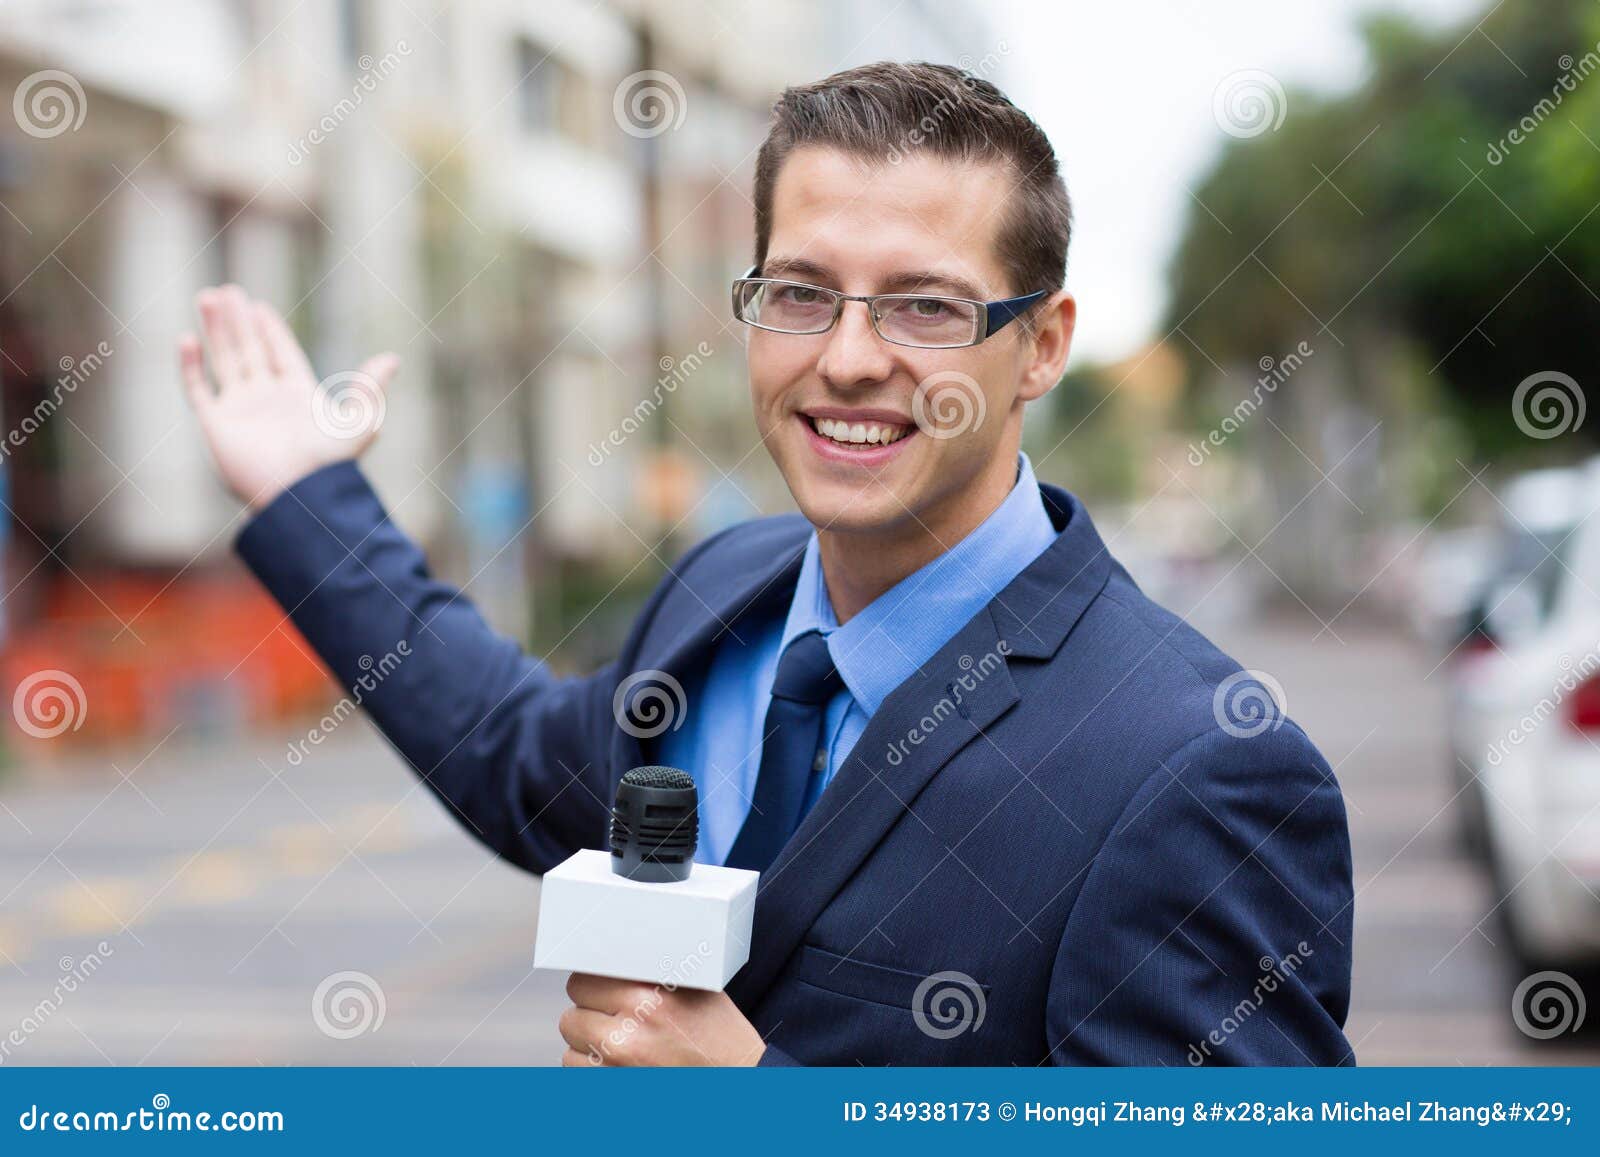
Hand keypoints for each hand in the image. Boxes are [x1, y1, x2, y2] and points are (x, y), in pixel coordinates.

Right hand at [178, 284, 399, 510]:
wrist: (298, 495)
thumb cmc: (331, 463)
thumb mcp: (360, 421)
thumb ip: (371, 388)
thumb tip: (392, 357)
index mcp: (299, 397)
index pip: (281, 354)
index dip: (270, 331)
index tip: (258, 306)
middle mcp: (268, 401)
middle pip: (250, 351)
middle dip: (238, 322)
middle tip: (227, 291)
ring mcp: (240, 411)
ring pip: (224, 361)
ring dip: (216, 330)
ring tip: (208, 296)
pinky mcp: (216, 425)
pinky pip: (198, 389)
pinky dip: (191, 365)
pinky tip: (188, 338)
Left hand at [558, 972, 766, 1065]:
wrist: (742, 1081)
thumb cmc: (720, 1035)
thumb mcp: (694, 989)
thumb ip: (649, 976)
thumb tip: (612, 963)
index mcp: (648, 999)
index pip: (583, 983)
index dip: (593, 987)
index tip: (603, 992)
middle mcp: (630, 1035)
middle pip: (571, 1019)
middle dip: (589, 1018)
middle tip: (612, 1021)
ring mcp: (621, 1071)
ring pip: (570, 1055)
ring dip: (589, 1052)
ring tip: (617, 1047)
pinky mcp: (617, 1095)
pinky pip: (582, 1083)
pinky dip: (595, 1076)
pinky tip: (619, 1068)